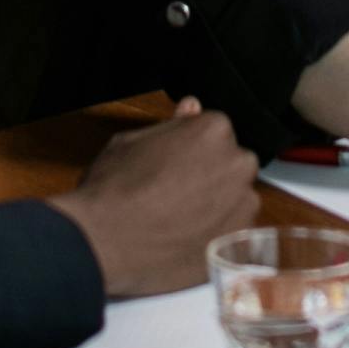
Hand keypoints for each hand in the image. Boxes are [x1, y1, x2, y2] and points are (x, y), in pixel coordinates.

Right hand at [48, 102, 259, 296]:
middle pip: (232, 165)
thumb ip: (173, 125)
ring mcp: (243, 203)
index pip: (215, 133)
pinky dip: (217, 236)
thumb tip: (192, 106)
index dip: (194, 151)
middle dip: (212, 177)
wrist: (105, 240)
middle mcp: (237, 163)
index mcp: (214, 129)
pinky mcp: (239, 240)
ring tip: (179, 221)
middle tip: (177, 193)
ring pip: (236, 200)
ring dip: (216, 207)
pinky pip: (235, 233)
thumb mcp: (133, 141)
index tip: (177, 165)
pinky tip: (187, 240)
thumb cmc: (113, 188)